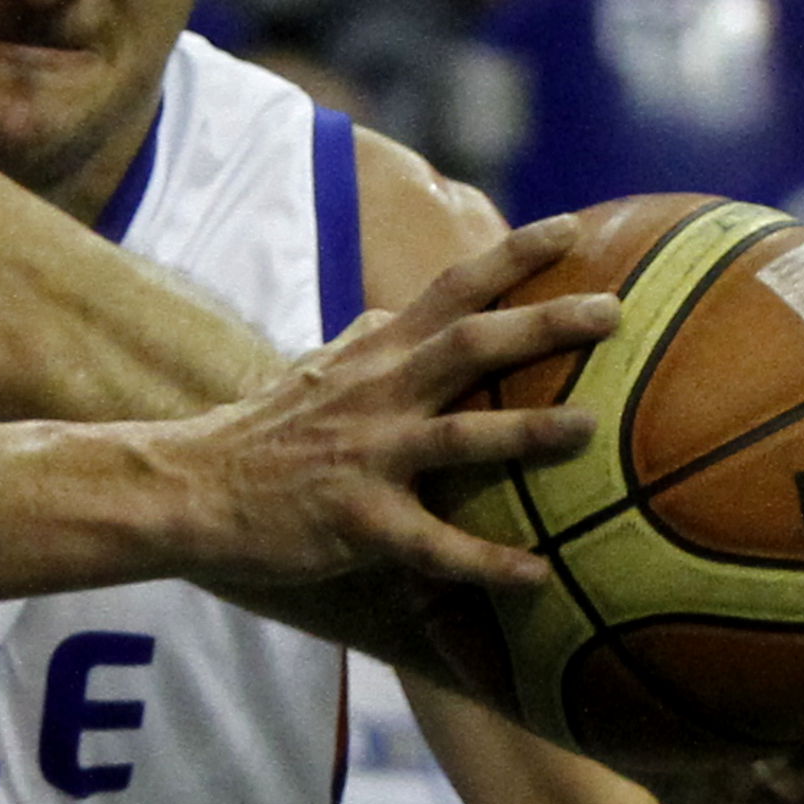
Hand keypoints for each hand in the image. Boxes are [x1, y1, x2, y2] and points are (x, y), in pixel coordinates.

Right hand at [177, 214, 615, 592]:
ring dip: (526, 431)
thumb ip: (364, 341)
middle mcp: (377, 394)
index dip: (512, 255)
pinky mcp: (357, 521)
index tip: (575, 228)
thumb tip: (400, 308)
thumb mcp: (314, 370)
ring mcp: (367, 457)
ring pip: (459, 436)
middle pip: (469, 345)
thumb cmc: (259, 432)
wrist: (189, 487)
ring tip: (591, 428)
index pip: (450, 288)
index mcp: (373, 355)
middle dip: (543, 324)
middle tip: (614, 311)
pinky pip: (433, 545)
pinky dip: (486, 562)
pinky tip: (538, 576)